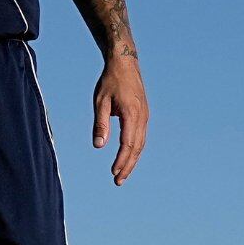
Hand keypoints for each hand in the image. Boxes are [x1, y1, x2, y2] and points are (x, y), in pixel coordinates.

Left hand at [93, 54, 148, 184]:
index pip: (127, 144)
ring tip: (122, 174)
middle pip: (137, 148)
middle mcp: (142, 117)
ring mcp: (145, 116)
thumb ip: (100, 124)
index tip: (114, 173)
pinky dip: (135, 150)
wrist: (125, 63)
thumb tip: (98, 146)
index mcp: (132, 114)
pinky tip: (127, 157)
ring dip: (132, 160)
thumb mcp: (100, 101)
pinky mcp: (144, 115)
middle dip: (128, 166)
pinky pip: (141, 136)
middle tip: (118, 182)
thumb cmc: (110, 80)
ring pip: (140, 144)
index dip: (121, 160)